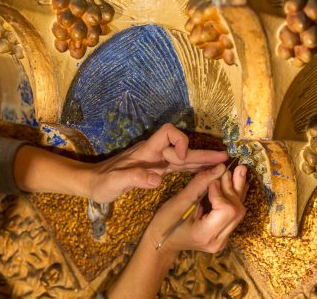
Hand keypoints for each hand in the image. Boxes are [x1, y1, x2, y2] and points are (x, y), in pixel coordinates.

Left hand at [85, 124, 227, 202]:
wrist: (93, 183)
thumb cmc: (101, 182)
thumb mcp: (114, 183)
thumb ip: (135, 179)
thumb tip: (158, 179)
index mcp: (145, 151)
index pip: (167, 133)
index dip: (179, 141)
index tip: (182, 158)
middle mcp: (154, 152)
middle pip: (182, 147)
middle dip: (202, 152)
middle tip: (223, 158)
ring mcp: (157, 160)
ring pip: (184, 157)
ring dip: (202, 160)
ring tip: (221, 164)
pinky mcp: (157, 169)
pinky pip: (179, 166)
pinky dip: (193, 168)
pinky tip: (203, 172)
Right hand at [106, 163, 247, 298]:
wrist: (161, 242)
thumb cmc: (165, 223)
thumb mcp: (179, 202)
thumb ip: (200, 184)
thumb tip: (220, 168)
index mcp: (205, 235)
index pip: (226, 211)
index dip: (221, 192)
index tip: (212, 181)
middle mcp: (218, 240)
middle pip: (236, 211)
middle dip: (233, 188)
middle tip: (233, 167)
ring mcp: (223, 239)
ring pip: (238, 212)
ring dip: (237, 190)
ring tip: (240, 170)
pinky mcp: (223, 233)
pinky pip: (234, 214)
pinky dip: (234, 196)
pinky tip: (236, 182)